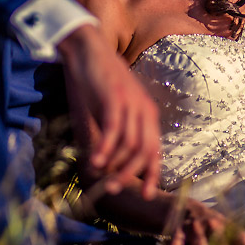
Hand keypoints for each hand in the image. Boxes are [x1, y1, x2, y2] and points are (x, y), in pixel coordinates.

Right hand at [58, 24, 160, 199]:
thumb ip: (118, 132)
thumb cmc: (100, 83)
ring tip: (99, 175)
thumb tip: (113, 162)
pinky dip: (104, 148)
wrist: (89, 50)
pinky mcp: (115, 98)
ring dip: (114, 164)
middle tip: (112, 189)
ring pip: (129, 144)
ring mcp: (132, 103)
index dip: (152, 174)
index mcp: (149, 114)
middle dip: (130, 175)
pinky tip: (95, 160)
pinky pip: (113, 130)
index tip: (145, 194)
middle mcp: (145, 110)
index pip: (155, 150)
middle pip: (144, 152)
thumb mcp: (114, 110)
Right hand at [168, 198, 244, 244]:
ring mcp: (193, 224)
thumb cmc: (203, 220)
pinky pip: (177, 239)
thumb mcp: (218, 224)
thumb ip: (234, 236)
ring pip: (199, 240)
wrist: (177, 204)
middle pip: (218, 238)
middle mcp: (208, 221)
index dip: (242, 243)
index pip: (234, 232)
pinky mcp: (177, 227)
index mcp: (221, 221)